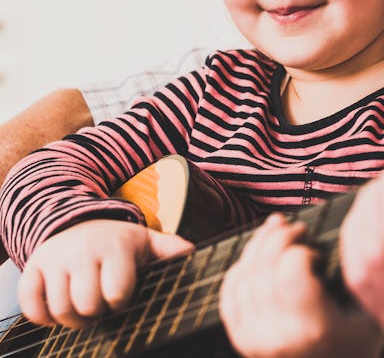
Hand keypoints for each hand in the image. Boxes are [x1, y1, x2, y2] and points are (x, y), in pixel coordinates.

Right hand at [18, 219, 192, 327]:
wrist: (78, 223)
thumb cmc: (118, 242)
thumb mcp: (145, 241)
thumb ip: (170, 249)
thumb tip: (193, 254)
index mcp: (115, 246)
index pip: (117, 293)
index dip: (121, 303)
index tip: (122, 297)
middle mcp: (83, 250)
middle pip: (87, 306)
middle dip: (98, 313)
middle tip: (102, 305)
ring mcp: (55, 259)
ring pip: (60, 309)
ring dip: (73, 318)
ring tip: (85, 307)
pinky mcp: (32, 268)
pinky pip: (32, 307)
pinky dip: (44, 317)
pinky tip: (60, 309)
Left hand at [219, 214, 382, 357]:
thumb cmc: (357, 342)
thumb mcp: (370, 310)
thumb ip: (356, 275)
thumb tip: (339, 231)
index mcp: (314, 327)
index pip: (292, 269)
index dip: (301, 250)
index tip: (317, 254)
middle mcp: (279, 336)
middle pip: (264, 267)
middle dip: (279, 236)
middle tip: (297, 229)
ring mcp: (255, 339)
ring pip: (243, 276)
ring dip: (259, 245)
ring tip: (279, 232)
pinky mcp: (242, 340)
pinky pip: (230, 292)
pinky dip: (240, 267)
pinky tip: (257, 256)